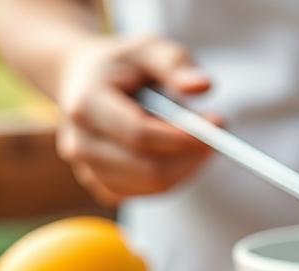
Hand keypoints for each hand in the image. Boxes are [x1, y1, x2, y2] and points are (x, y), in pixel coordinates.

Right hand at [56, 36, 217, 203]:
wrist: (81, 81)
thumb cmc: (122, 64)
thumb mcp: (148, 49)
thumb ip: (175, 64)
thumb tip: (203, 86)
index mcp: (86, 105)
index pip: (139, 134)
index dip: (182, 136)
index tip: (218, 125)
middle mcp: (80, 143)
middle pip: (148, 169)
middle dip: (191, 156)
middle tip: (218, 136)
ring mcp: (88, 170)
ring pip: (153, 186)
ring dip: (186, 166)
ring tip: (194, 136)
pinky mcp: (103, 187)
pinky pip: (150, 193)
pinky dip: (174, 176)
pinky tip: (177, 151)